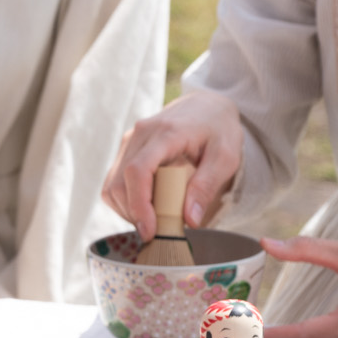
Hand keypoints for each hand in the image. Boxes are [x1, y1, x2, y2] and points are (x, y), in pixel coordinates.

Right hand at [104, 91, 243, 238]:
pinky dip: (124, 202)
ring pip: (112, 186)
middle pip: (119, 183)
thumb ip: (206, 186)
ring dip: (127, 210)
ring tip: (153, 219)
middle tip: (157, 232)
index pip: (138, 170)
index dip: (139, 204)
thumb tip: (190, 220)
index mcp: (166, 133)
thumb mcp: (225, 157)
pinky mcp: (125, 150)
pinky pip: (113, 183)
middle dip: (134, 214)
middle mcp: (139, 135)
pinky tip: (145, 207)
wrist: (206, 106)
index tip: (150, 230)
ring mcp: (129, 142)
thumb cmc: (218, 129)